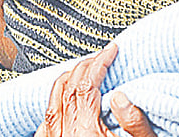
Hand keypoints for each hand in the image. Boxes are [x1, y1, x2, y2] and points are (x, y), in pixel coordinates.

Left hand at [36, 43, 154, 136]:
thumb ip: (134, 122)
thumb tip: (121, 96)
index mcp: (87, 129)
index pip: (88, 83)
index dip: (100, 61)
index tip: (111, 50)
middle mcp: (66, 133)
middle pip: (68, 87)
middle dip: (84, 66)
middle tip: (99, 57)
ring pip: (52, 101)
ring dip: (66, 81)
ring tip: (80, 72)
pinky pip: (44, 122)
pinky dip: (53, 106)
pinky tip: (59, 103)